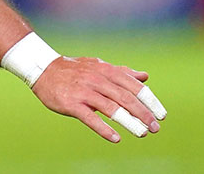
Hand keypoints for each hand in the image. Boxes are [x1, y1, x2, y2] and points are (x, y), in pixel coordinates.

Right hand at [32, 56, 166, 142]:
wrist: (42, 69)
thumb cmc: (74, 70)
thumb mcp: (99, 66)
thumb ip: (121, 73)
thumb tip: (144, 77)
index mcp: (106, 70)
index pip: (133, 86)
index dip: (149, 101)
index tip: (161, 115)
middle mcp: (97, 79)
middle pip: (126, 97)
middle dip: (143, 114)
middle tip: (155, 128)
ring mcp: (84, 91)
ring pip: (111, 108)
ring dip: (129, 122)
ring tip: (142, 133)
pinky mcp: (71, 103)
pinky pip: (90, 118)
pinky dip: (104, 128)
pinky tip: (116, 138)